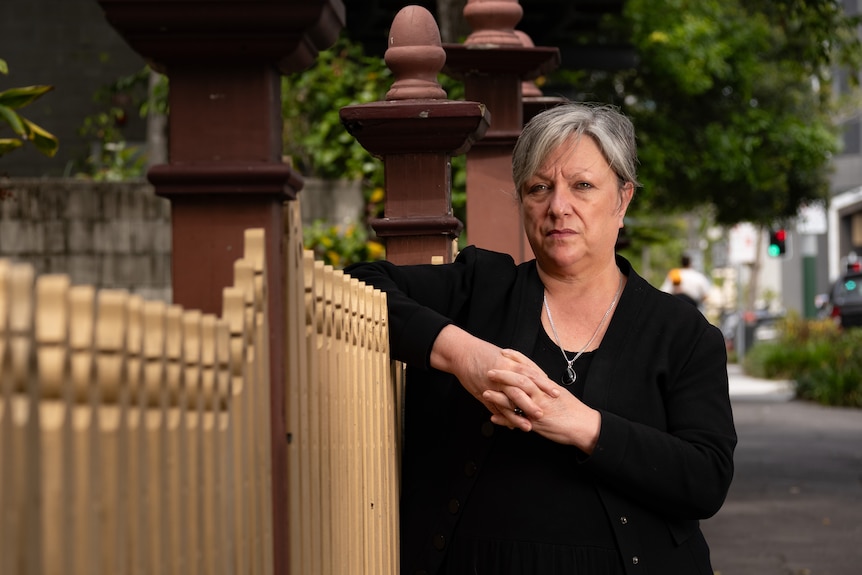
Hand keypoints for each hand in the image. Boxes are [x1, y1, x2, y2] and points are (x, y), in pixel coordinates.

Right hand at [428, 326, 559, 426]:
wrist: (461, 352)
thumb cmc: (482, 352)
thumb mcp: (503, 356)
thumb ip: (517, 366)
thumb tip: (534, 374)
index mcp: (510, 363)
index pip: (531, 373)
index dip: (544, 384)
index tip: (556, 392)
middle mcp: (503, 373)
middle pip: (523, 387)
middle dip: (536, 400)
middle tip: (547, 411)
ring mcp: (493, 384)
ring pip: (509, 400)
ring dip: (520, 414)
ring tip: (530, 425)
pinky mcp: (483, 392)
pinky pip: (495, 407)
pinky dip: (504, 417)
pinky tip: (512, 426)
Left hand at [483, 349, 600, 452]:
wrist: (584, 426)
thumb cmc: (573, 410)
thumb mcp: (558, 394)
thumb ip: (545, 388)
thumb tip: (535, 381)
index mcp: (547, 386)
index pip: (530, 368)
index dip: (517, 359)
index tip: (505, 351)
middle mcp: (542, 394)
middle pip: (521, 380)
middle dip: (504, 374)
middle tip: (489, 369)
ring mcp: (539, 408)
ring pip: (517, 398)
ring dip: (500, 396)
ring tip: (485, 392)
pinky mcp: (537, 422)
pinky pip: (518, 420)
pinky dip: (505, 419)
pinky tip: (492, 418)